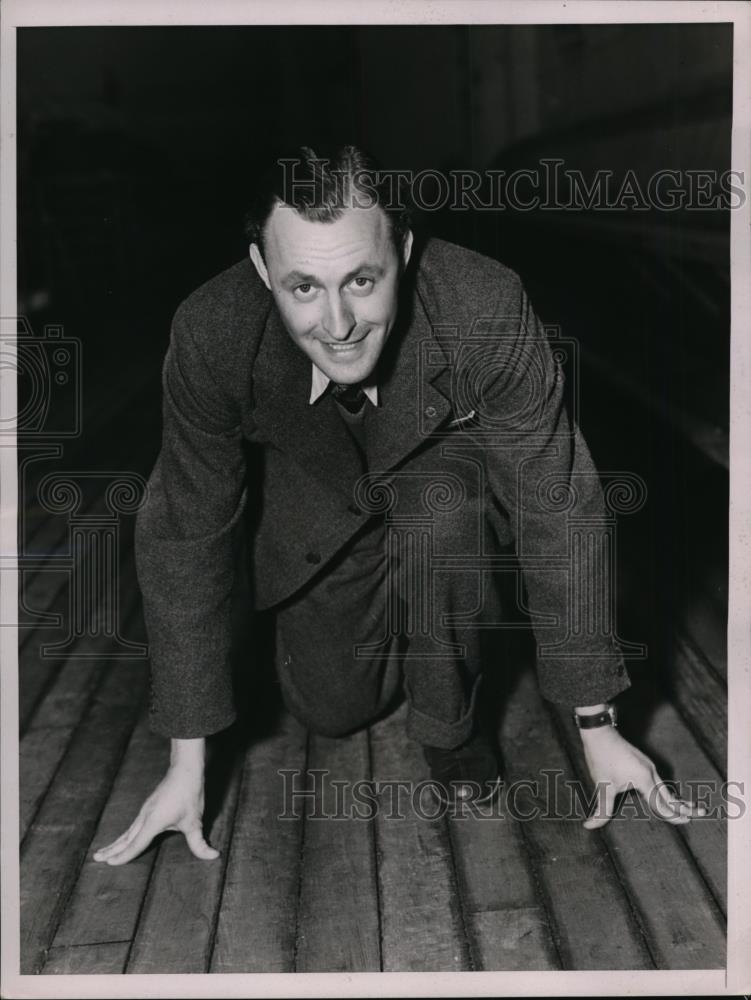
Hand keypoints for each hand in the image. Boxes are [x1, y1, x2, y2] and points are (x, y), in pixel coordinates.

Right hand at [93, 738, 218, 864]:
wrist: (185, 770)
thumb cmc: (189, 795)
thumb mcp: (195, 821)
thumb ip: (200, 843)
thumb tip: (213, 856)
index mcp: (153, 821)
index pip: (136, 844)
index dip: (124, 856)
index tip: (110, 864)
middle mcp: (145, 817)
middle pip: (126, 838)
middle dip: (112, 849)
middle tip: (96, 859)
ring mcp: (145, 811)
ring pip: (127, 831)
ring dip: (115, 842)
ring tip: (102, 852)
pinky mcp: (148, 807)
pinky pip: (133, 825)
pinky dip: (124, 835)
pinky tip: (123, 838)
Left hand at [578, 725, 706, 829]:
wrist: (600, 732)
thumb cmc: (602, 757)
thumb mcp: (603, 786)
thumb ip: (602, 809)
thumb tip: (591, 825)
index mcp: (645, 779)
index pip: (661, 803)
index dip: (672, 815)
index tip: (685, 821)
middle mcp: (650, 772)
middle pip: (670, 794)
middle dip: (684, 805)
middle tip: (700, 813)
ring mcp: (648, 766)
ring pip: (665, 786)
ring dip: (676, 798)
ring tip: (689, 806)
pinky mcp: (643, 763)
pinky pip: (658, 780)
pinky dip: (666, 790)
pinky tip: (665, 794)